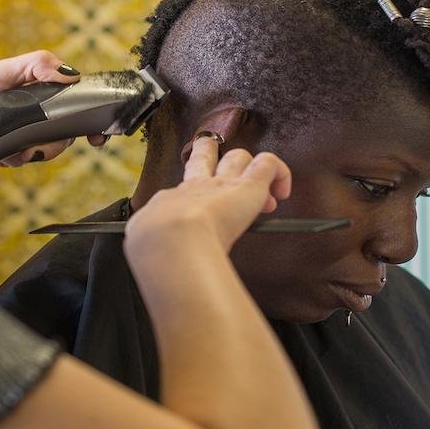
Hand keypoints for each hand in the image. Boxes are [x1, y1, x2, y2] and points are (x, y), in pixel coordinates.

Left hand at [0, 50, 106, 166]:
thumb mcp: (5, 69)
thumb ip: (38, 64)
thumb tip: (72, 75)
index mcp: (42, 91)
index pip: (77, 105)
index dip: (93, 120)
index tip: (98, 134)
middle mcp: (38, 114)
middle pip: (68, 133)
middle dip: (60, 140)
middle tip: (43, 140)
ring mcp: (25, 135)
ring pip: (50, 149)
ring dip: (37, 150)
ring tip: (18, 144)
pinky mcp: (11, 152)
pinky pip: (25, 160)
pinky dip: (16, 157)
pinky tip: (2, 150)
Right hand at [126, 135, 291, 253]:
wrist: (170, 241)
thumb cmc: (159, 251)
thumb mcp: (148, 249)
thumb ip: (158, 253)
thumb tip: (155, 276)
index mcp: (172, 203)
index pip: (183, 194)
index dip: (195, 204)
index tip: (204, 225)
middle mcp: (197, 188)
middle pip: (202, 156)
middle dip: (209, 153)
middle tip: (217, 162)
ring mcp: (223, 184)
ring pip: (238, 156)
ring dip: (249, 166)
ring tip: (262, 190)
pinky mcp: (249, 186)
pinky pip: (269, 163)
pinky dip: (280, 173)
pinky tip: (281, 191)